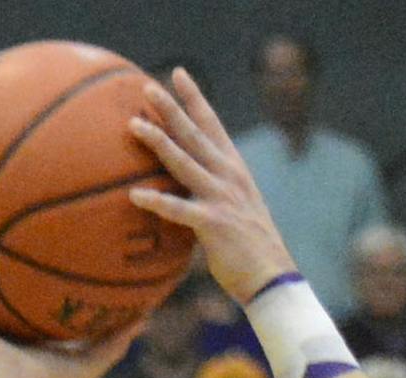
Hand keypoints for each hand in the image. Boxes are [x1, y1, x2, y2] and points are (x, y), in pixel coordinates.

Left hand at [126, 69, 296, 304]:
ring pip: (184, 162)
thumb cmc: (246, 247)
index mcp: (233, 168)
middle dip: (171, 107)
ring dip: (159, 141)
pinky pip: (179, 210)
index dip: (195, 97)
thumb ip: (208, 192)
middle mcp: (229, 175)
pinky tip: (134, 194)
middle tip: (147, 86)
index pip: (211, 124)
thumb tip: (182, 189)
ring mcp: (222, 197)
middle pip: (195, 133)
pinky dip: (157, 201)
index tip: (177, 74)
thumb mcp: (231, 209)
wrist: (271, 276)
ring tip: (133, 125)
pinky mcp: (214, 224)